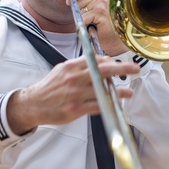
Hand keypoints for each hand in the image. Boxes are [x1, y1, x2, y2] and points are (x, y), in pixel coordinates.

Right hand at [7, 55, 139, 134]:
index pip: (96, 60)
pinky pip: (96, 105)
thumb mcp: (63, 70)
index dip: (110, 62)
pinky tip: (116, 104)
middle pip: (103, 70)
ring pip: (102, 89)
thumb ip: (81, 65)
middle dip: (121, 68)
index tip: (119, 64)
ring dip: (118, 90)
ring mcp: (75, 94)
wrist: (33, 104)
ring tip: (129, 91)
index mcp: (72, 66)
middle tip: (135, 69)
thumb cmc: (50, 87)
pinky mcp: (75, 109)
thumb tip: (102, 61)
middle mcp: (74, 78)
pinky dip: (108, 104)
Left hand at [70, 0, 129, 55]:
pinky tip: (96, 28)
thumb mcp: (93, 14)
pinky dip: (86, 26)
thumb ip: (84, 5)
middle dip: (80, 14)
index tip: (68, 1)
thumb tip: (70, 2)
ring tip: (95, 26)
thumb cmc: (107, 30)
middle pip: (78, 1)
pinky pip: (83, 19)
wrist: (117, 41)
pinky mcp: (100, 12)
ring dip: (84, 21)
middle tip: (91, 22)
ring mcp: (102, 3)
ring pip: (80, 11)